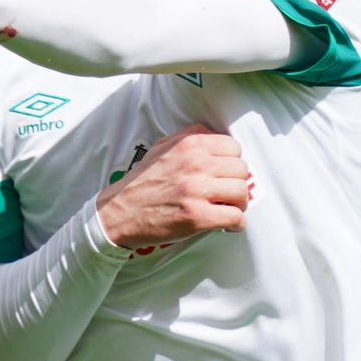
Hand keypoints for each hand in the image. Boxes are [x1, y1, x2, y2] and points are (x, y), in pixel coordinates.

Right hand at [96, 123, 249, 247]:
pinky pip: (234, 217)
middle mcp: (196, 163)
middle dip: (236, 182)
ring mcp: (196, 190)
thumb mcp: (164, 146)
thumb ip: (191, 135)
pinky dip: (237, 223)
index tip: (225, 174)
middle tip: (227, 193)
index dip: (232, 162)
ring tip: (229, 208)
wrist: (118, 212)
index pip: (234, 147)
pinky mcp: (196, 216)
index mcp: (191, 144)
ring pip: (242, 192)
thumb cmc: (143, 180)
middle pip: (241, 169)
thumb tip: (215, 135)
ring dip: (239, 203)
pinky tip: (228, 225)